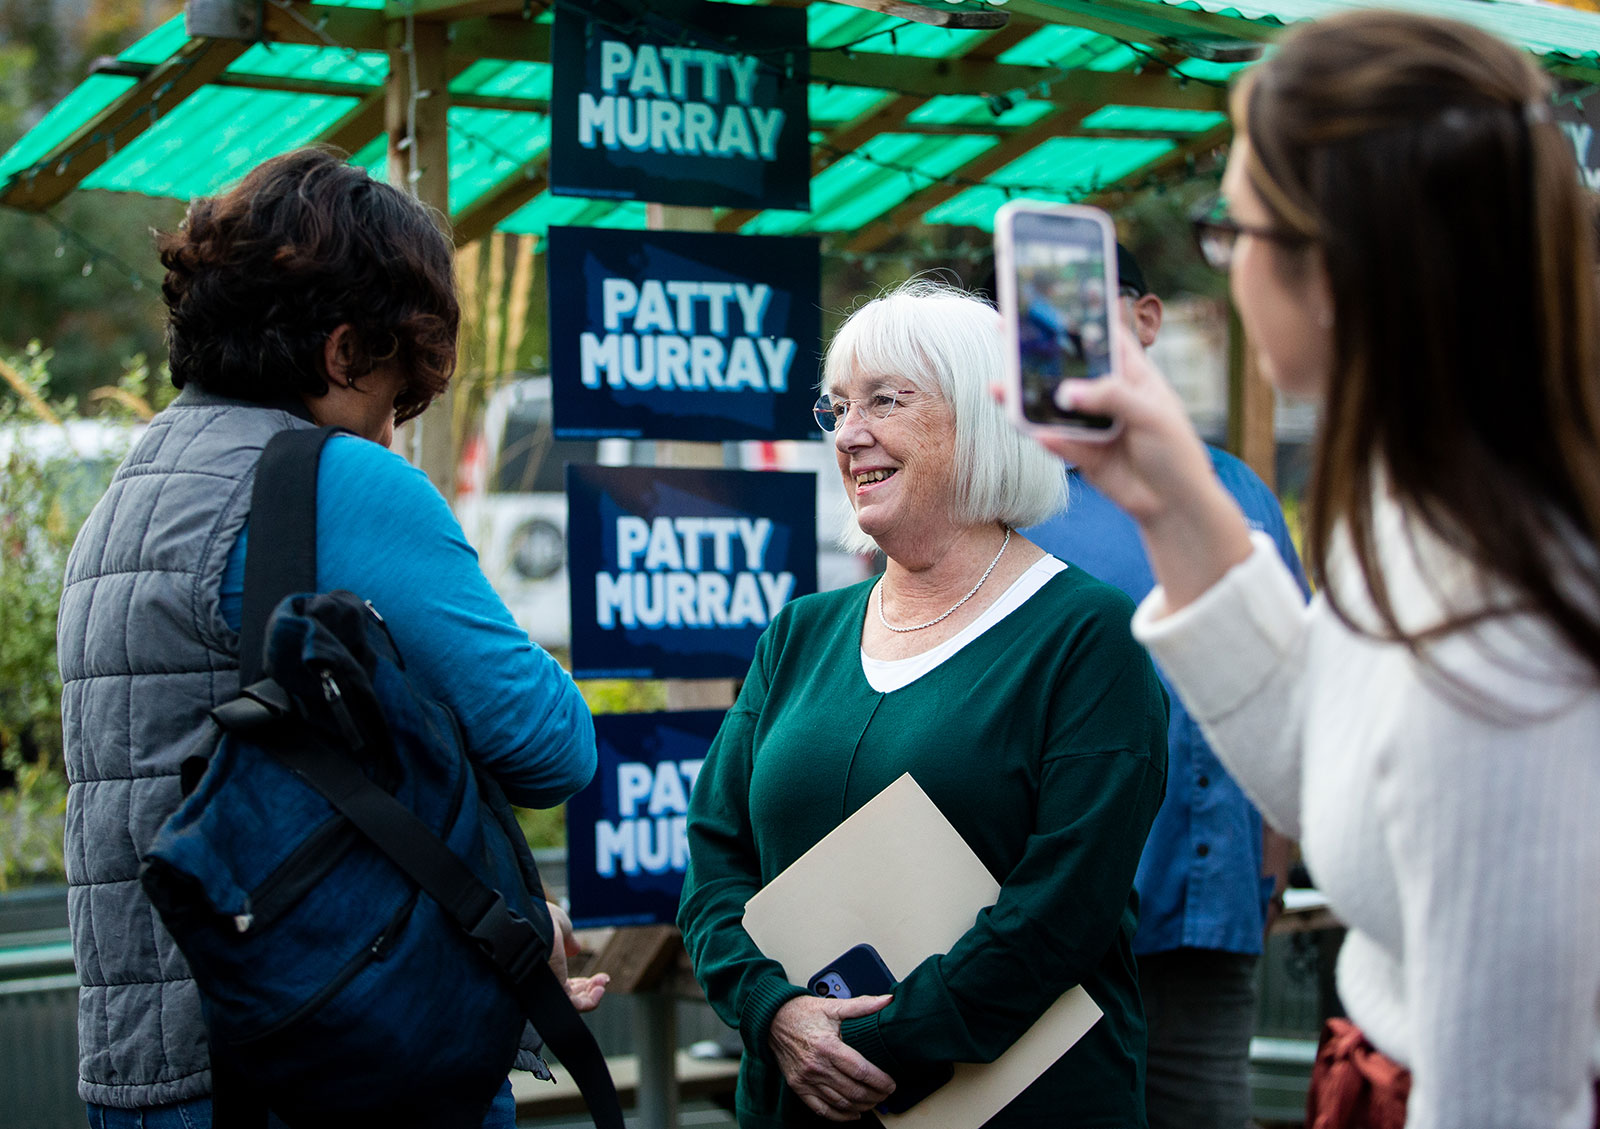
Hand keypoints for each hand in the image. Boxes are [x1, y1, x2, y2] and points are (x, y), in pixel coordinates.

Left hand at [545, 900, 609, 1012]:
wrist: (533, 920)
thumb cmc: (542, 918)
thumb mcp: (560, 927)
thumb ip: (568, 940)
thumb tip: (574, 948)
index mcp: (544, 966)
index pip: (564, 984)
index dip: (582, 982)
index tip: (597, 976)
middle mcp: (543, 980)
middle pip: (570, 995)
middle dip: (590, 989)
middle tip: (603, 979)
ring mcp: (547, 988)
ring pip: (573, 1003)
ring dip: (592, 996)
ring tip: (602, 984)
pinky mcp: (552, 993)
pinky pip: (574, 1006)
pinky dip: (591, 1001)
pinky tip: (600, 989)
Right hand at [769, 994, 895, 1120]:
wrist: (772, 1020)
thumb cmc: (802, 1013)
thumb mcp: (833, 1006)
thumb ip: (862, 1005)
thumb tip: (887, 1000)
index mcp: (827, 1046)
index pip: (861, 1071)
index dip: (880, 1081)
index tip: (891, 1083)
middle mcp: (817, 1066)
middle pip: (854, 1091)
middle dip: (875, 1096)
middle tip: (886, 1093)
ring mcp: (806, 1079)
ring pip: (841, 1103)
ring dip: (861, 1106)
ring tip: (874, 1102)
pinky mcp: (798, 1087)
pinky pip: (822, 1109)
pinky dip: (840, 1116)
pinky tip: (853, 1114)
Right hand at [1025, 324, 1254, 610]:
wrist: (1174, 507)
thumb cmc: (1176, 453)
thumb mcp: (1152, 416)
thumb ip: (1111, 398)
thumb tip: (1066, 392)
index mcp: (1133, 376)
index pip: (1104, 338)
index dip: (1080, 319)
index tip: (1051, 302)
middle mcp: (1108, 396)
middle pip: (1068, 369)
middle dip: (1039, 356)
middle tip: (1007, 336)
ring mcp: (1092, 425)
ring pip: (1054, 407)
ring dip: (1027, 399)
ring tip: (1000, 388)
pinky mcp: (1082, 454)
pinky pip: (1057, 441)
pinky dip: (1045, 437)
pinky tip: (1034, 432)